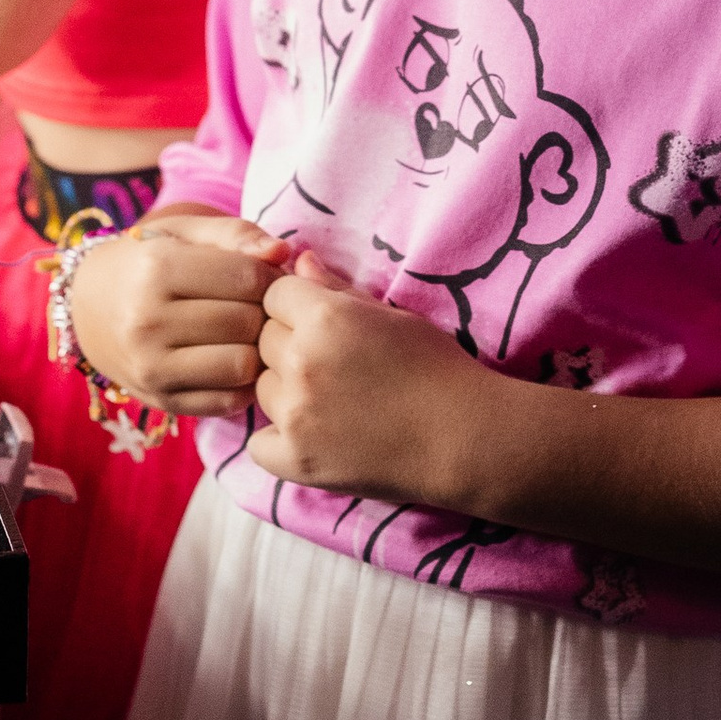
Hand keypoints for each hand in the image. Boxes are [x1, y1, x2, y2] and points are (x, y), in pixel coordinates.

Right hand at [66, 207, 285, 414]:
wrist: (87, 308)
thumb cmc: (148, 261)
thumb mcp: (184, 232)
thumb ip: (236, 234)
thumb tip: (282, 254)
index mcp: (156, 269)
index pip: (247, 277)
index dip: (271, 275)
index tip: (266, 275)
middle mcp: (147, 322)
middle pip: (247, 323)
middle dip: (266, 313)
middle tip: (260, 305)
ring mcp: (151, 368)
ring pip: (242, 365)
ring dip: (257, 350)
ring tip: (248, 333)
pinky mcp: (161, 401)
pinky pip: (228, 402)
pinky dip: (242, 384)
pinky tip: (232, 359)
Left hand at [247, 257, 489, 499]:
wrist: (462, 438)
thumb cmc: (436, 368)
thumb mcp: (392, 316)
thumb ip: (337, 289)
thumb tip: (300, 260)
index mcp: (325, 317)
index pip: (273, 293)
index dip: (296, 306)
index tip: (324, 324)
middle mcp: (301, 361)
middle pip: (263, 340)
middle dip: (289, 346)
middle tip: (332, 365)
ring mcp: (295, 414)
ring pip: (262, 388)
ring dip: (285, 391)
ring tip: (331, 401)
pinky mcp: (295, 459)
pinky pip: (257, 443)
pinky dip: (277, 441)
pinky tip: (311, 436)